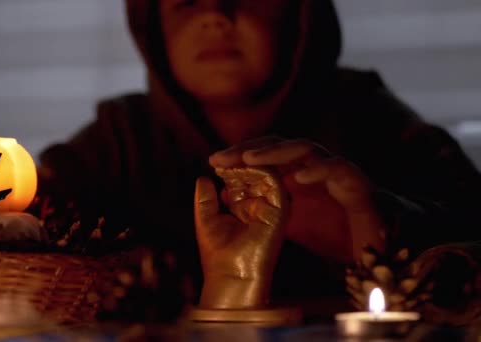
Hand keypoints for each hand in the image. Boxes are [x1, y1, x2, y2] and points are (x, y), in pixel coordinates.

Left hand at [194, 168, 286, 307]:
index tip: (212, 161)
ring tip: (225, 160)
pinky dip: (256, 169)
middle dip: (237, 159)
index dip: (228, 164)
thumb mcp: (206, 219)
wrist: (230, 276)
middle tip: (217, 157)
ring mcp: (271, 205)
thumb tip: (203, 177)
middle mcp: (261, 204)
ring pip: (265, 170)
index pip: (241, 176)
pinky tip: (238, 167)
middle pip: (254, 170)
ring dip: (245, 161)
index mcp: (245, 206)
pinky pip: (272, 180)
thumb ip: (205, 198)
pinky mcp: (279, 209)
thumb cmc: (218, 254)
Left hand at [210, 137, 385, 262]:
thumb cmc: (333, 234)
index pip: (266, 154)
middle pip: (280, 145)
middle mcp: (315, 167)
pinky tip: (298, 177)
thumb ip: (259, 206)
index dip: (240, 155)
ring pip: (307, 149)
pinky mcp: (359, 186)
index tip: (212, 162)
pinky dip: (319, 170)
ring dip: (277, 152)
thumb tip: (224, 193)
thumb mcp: (287, 222)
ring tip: (250, 161)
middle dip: (249, 149)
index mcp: (299, 174)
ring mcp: (337, 172)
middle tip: (220, 158)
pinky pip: (339, 170)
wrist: (378, 252)